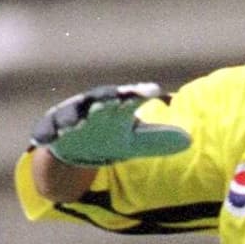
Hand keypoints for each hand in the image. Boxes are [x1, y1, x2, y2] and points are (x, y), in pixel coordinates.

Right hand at [29, 83, 191, 165]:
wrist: (72, 152)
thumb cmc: (107, 139)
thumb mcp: (133, 142)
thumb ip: (157, 139)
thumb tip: (189, 139)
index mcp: (116, 107)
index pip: (131, 97)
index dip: (140, 93)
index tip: (154, 91)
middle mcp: (94, 108)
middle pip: (103, 100)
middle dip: (111, 97)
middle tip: (121, 96)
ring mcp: (73, 118)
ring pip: (77, 113)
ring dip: (82, 113)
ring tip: (88, 114)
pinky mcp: (55, 131)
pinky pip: (55, 130)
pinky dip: (57, 130)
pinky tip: (57, 134)